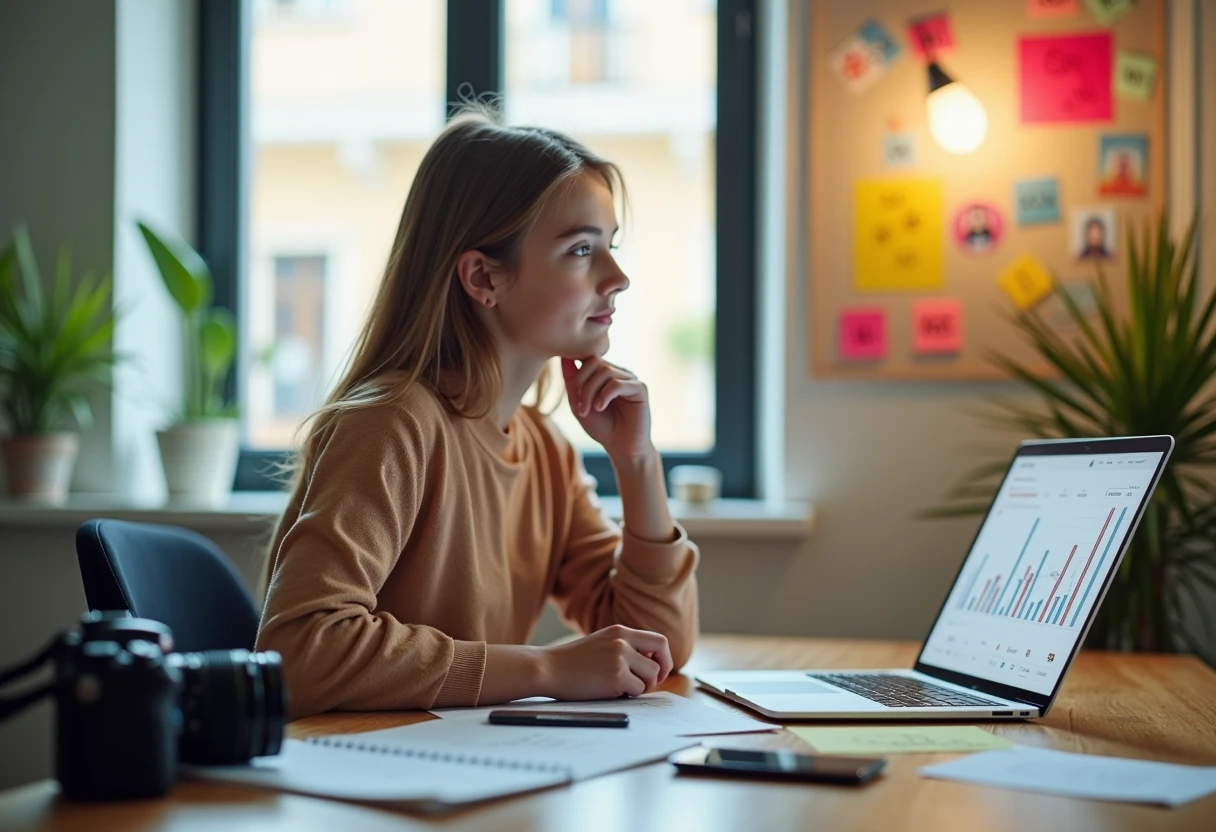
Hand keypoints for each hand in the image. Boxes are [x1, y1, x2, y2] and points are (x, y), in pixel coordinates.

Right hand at [537, 625, 672, 699]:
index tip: (658, 670)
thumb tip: (651, 663)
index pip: (659, 640)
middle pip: (660, 659)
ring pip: (650, 678)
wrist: (547, 668)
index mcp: (620, 632)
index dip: (664, 657)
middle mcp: (623, 641)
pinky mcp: (616, 676)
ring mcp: (620, 658)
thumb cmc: (572, 662)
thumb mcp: (601, 644)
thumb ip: (624, 647)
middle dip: (659, 674)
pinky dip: (627, 695)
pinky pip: (637, 690)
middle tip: (648, 684)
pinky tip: (609, 691)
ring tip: (618, 687)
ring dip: (639, 687)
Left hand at [561, 357, 653, 461]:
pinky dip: (604, 395)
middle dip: (581, 382)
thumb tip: (563, 358)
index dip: (576, 373)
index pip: (587, 357)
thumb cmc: (602, 427)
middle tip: (578, 407)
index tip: (573, 396)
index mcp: (605, 374)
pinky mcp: (640, 388)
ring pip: (605, 371)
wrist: (621, 447)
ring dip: (590, 391)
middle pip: (595, 361)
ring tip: (588, 410)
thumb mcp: (579, 404)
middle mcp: (619, 373)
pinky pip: (618, 383)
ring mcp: (630, 379)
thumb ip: (572, 382)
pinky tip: (600, 408)